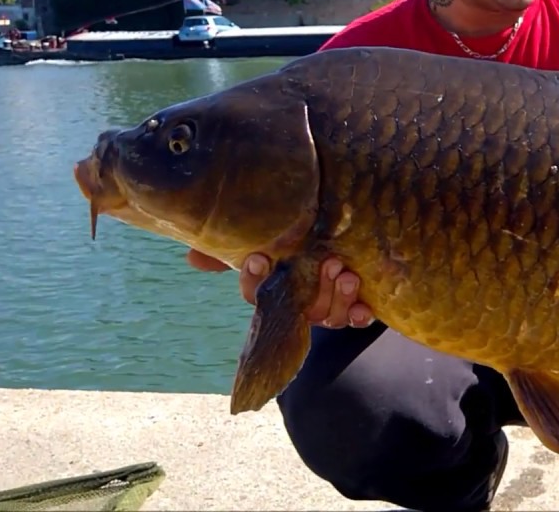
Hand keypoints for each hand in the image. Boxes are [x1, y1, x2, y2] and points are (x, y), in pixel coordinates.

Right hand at [185, 250, 375, 328]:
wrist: (343, 239)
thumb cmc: (297, 241)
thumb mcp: (270, 238)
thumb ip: (233, 248)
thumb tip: (192, 257)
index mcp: (275, 290)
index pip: (256, 293)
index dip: (254, 280)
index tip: (258, 256)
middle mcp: (299, 304)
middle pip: (300, 307)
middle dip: (313, 287)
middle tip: (326, 261)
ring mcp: (327, 308)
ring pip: (327, 316)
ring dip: (338, 298)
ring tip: (346, 273)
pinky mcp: (354, 308)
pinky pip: (354, 321)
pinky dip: (359, 316)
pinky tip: (365, 309)